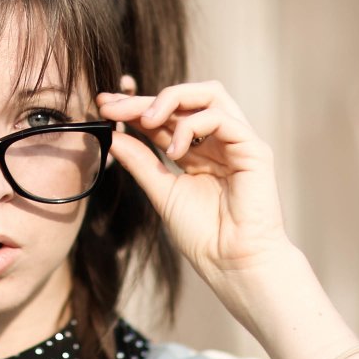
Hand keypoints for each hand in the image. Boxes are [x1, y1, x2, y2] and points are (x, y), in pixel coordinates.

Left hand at [96, 75, 293, 283]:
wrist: (232, 265)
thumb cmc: (203, 236)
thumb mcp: (162, 191)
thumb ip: (141, 162)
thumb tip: (113, 136)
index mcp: (199, 151)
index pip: (167, 116)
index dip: (136, 107)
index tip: (103, 106)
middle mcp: (219, 141)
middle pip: (186, 98)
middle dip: (147, 99)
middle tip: (115, 107)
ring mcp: (238, 142)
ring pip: (210, 94)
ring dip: (172, 100)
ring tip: (147, 121)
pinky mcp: (255, 149)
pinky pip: (222, 118)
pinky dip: (192, 125)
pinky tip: (174, 150)